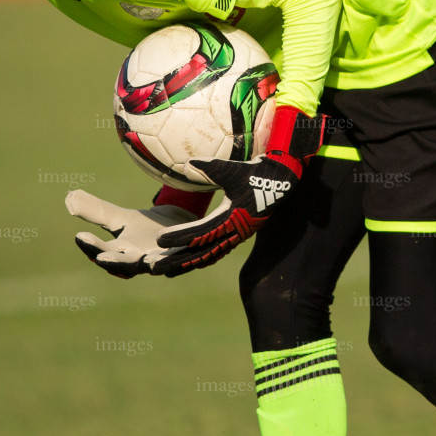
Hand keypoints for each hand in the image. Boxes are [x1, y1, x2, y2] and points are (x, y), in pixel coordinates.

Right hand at [65, 189, 199, 278]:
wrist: (182, 226)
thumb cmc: (148, 227)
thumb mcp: (120, 217)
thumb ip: (96, 211)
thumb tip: (69, 197)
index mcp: (123, 253)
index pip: (102, 251)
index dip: (91, 247)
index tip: (79, 236)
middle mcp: (142, 261)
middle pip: (126, 266)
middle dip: (115, 262)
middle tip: (102, 258)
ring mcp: (164, 262)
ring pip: (156, 266)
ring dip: (150, 264)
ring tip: (145, 260)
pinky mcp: (186, 256)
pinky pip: (183, 258)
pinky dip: (180, 255)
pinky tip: (177, 247)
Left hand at [149, 154, 301, 275]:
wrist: (281, 181)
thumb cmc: (257, 173)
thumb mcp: (234, 170)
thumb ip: (210, 168)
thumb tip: (188, 164)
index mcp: (230, 220)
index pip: (199, 233)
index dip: (179, 237)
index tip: (159, 240)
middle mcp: (233, 233)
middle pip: (200, 253)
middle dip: (177, 261)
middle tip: (155, 268)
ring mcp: (236, 236)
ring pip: (208, 256)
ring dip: (187, 263)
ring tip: (167, 270)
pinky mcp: (238, 234)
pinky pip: (217, 252)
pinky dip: (202, 259)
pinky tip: (191, 263)